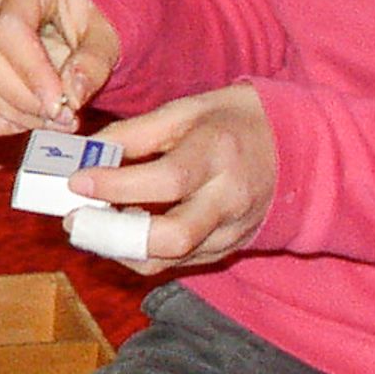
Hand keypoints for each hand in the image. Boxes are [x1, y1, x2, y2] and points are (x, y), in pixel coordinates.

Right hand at [0, 0, 120, 136]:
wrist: (86, 20)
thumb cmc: (96, 19)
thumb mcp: (109, 33)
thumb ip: (94, 62)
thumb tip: (71, 97)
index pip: (10, 27)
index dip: (31, 71)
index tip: (59, 104)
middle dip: (25, 98)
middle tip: (64, 117)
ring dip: (17, 113)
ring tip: (58, 120)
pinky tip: (32, 120)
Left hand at [69, 84, 276, 274]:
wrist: (298, 149)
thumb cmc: (233, 122)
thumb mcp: (187, 110)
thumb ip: (136, 133)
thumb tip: (89, 154)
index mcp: (220, 154)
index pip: (167, 179)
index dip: (117, 184)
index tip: (77, 181)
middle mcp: (229, 199)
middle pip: (172, 238)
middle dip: (113, 234)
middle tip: (75, 218)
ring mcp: (232, 231)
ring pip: (168, 260)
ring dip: (119, 247)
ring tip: (91, 223)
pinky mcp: (228, 250)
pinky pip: (176, 263)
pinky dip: (141, 252)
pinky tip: (121, 230)